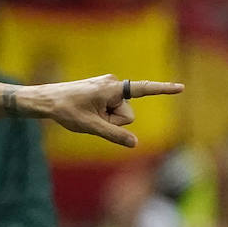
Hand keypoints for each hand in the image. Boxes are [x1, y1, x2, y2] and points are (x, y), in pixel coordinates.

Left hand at [32, 76, 182, 147]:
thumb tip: (135, 143)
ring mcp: (107, 86)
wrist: (46, 100)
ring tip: (86, 113)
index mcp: (112, 88)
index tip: (182, 87)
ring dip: (105, 118)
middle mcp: (113, 83)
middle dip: (112, 121)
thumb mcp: (91, 127)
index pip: (144, 90)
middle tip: (90, 117)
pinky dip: (102, 114)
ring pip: (118, 113)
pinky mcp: (103, 90)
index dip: (163, 90)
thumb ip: (114, 135)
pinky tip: (87, 110)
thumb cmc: (66, 111)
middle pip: (127, 114)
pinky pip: (111, 108)